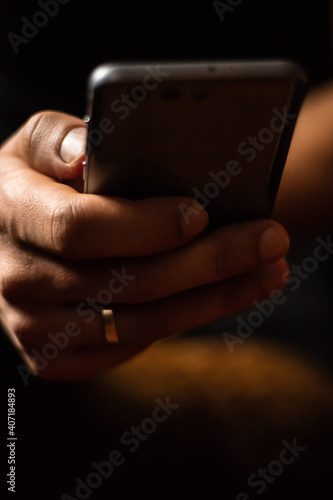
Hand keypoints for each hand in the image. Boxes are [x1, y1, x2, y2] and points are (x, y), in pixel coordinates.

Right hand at [0, 111, 289, 379]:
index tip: (200, 215)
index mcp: (9, 215)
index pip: (79, 229)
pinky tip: (221, 295)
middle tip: (268, 240)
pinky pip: (130, 347)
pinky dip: (183, 320)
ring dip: (212, 299)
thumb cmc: (32, 184)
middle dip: (207, 262)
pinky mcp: (56, 357)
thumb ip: (59, 140)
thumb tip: (90, 152)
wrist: (5, 242)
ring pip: (140, 323)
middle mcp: (16, 280)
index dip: (143, 225)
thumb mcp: (34, 146)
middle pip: (127, 282)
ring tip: (266, 271)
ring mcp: (33, 328)